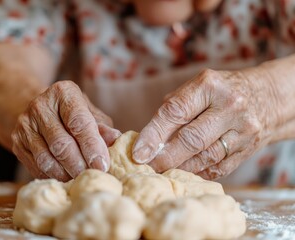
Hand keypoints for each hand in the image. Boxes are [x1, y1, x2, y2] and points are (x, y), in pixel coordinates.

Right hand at [12, 81, 120, 180]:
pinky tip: (65, 178)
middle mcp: (40, 105)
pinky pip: (35, 166)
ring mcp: (25, 124)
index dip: (92, 146)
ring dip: (66, 174)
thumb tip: (115, 139)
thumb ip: (102, 127)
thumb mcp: (91, 114)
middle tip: (92, 176)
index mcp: (63, 93)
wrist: (40, 110)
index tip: (102, 165)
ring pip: (46, 158)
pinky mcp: (17, 141)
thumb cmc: (73, 114)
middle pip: (61, 143)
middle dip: (79, 165)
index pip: (78, 122)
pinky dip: (52, 176)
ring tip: (80, 179)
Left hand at [133, 68, 278, 179]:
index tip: (138, 153)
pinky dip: (198, 172)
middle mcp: (229, 106)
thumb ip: (173, 109)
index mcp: (209, 86)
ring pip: (204, 157)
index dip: (153, 134)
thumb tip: (148, 139)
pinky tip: (186, 171)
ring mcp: (242, 130)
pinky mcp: (248, 149)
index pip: (175, 112)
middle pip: (191, 139)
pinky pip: (218, 168)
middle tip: (148, 166)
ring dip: (180, 167)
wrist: (267, 97)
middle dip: (165, 157)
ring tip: (164, 170)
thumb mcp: (197, 88)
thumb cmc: (221, 91)